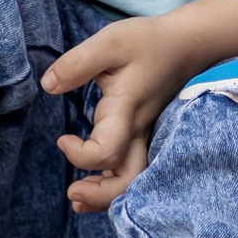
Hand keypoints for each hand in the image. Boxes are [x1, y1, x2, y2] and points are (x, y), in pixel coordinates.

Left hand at [42, 12, 198, 211]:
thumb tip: (48, 86)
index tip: (62, 139)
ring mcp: (146, 134)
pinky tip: (96, 181)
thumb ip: (77, 64)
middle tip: (73, 193)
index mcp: (126, 111)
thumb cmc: (149, 41)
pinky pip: (133, 167)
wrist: (188, 43)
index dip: (80, 156)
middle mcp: (138, 130)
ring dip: (106, 194)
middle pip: (127, 181)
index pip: (106, 152)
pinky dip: (114, 182)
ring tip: (79, 196)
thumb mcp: (110, 42)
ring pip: (132, 180)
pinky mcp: (146, 133)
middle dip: (99, 196)